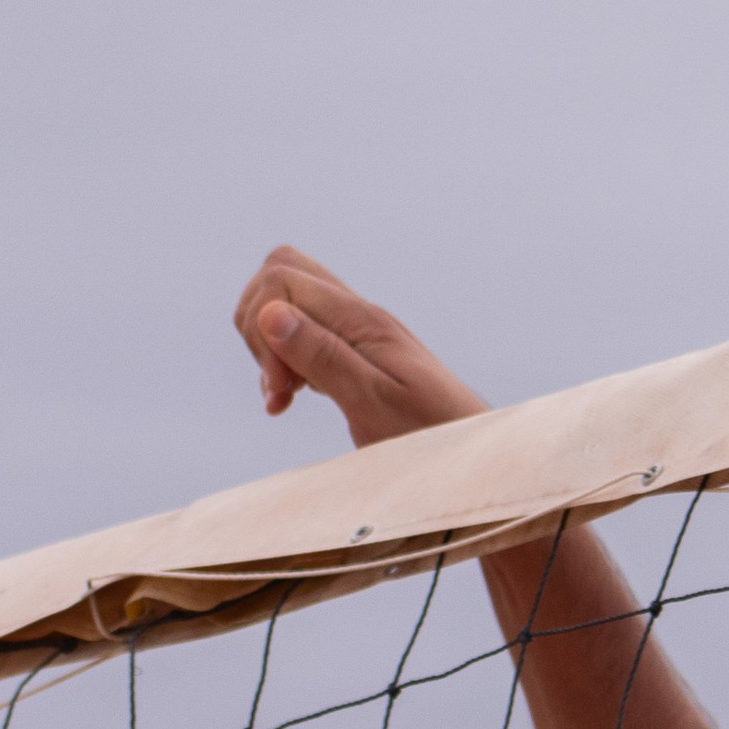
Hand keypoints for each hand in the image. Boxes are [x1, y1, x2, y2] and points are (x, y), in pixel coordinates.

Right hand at [232, 246, 488, 450]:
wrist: (471, 454)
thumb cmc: (432, 434)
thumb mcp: (372, 400)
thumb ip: (323, 355)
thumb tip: (271, 312)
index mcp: (362, 319)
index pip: (282, 277)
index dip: (263, 328)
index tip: (282, 385)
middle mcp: (357, 316)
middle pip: (281, 274)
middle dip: (258, 324)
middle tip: (280, 383)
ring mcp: (355, 332)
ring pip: (287, 302)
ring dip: (269, 344)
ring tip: (285, 394)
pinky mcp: (352, 354)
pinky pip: (302, 333)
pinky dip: (284, 361)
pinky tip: (292, 396)